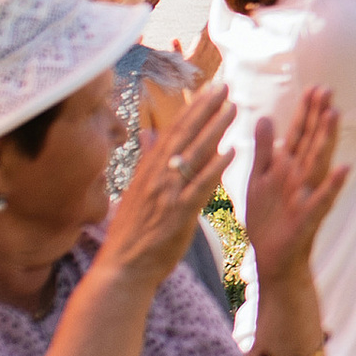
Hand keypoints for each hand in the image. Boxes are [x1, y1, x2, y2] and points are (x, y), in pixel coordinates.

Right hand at [102, 71, 231, 288]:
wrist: (122, 268)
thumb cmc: (131, 233)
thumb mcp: (135, 190)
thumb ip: (145, 160)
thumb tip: (148, 132)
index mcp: (147, 171)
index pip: (172, 132)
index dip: (191, 109)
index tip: (207, 89)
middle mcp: (156, 177)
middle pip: (183, 136)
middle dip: (205, 109)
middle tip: (225, 87)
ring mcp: (167, 194)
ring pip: (194, 155)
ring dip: (214, 129)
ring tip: (233, 108)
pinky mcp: (178, 213)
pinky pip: (200, 186)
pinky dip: (215, 167)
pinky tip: (232, 152)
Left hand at [243, 86, 346, 286]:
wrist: (273, 258)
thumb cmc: (267, 218)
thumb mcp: (258, 179)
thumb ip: (263, 150)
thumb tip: (264, 117)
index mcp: (288, 166)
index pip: (299, 133)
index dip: (306, 112)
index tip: (315, 88)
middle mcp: (301, 176)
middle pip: (312, 141)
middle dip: (319, 116)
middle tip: (328, 91)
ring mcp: (307, 194)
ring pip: (318, 162)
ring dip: (327, 139)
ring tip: (334, 115)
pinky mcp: (309, 216)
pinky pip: (323, 198)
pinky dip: (333, 184)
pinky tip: (345, 168)